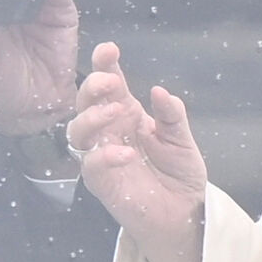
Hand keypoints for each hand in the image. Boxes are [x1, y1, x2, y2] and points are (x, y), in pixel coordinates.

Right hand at [69, 42, 209, 261]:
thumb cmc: (179, 173)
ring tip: (117, 111)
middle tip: (111, 81)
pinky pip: (89, 164)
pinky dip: (105, 156)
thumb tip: (159, 92)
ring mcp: (100, 154)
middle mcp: (109, 130)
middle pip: (85, 102)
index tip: (109, 49)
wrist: (184, 212)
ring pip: (77, 130)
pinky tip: (126, 154)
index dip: (105, 65)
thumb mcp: (182, 139)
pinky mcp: (100, 181)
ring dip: (93, 117)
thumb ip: (172, 116)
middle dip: (92, 86)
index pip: (110, 85)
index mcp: (127, 114)